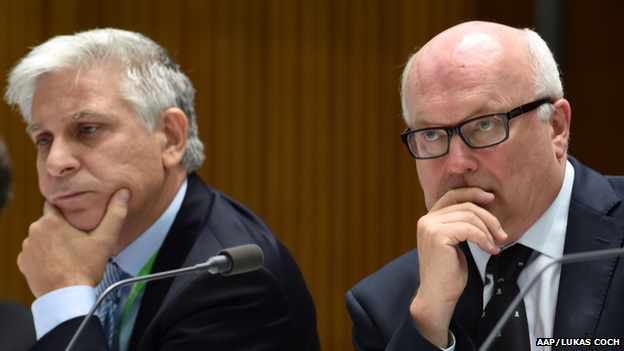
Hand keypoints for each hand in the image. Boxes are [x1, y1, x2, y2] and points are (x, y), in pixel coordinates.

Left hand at [17, 188, 129, 297]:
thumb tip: (122, 193)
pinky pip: (35, 252)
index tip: (78, 219)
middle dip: (61, 227)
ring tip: (69, 253)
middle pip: (49, 221)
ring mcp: (27, 247)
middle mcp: (35, 231)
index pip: (56, 204)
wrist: (66, 297)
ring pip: (42, 236)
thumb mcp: (105, 239)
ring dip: (52, 241)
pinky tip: (58, 263)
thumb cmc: (84, 269)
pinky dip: (44, 255)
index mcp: (52, 221)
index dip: (68, 210)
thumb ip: (115, 213)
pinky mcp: (23, 262)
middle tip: (78, 239)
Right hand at [409, 187, 507, 346]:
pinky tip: (488, 249)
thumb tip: (481, 212)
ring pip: (469, 216)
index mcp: (428, 220)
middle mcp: (426, 220)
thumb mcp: (454, 243)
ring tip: (495, 245)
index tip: (491, 198)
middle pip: (465, 205)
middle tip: (502, 233)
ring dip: (488, 230)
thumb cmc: (447, 275)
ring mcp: (430, 226)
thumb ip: (460, 225)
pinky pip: (470, 229)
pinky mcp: (438, 235)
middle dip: (488, 218)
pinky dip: (484, 238)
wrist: (437, 296)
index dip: (473, 193)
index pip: (452, 196)